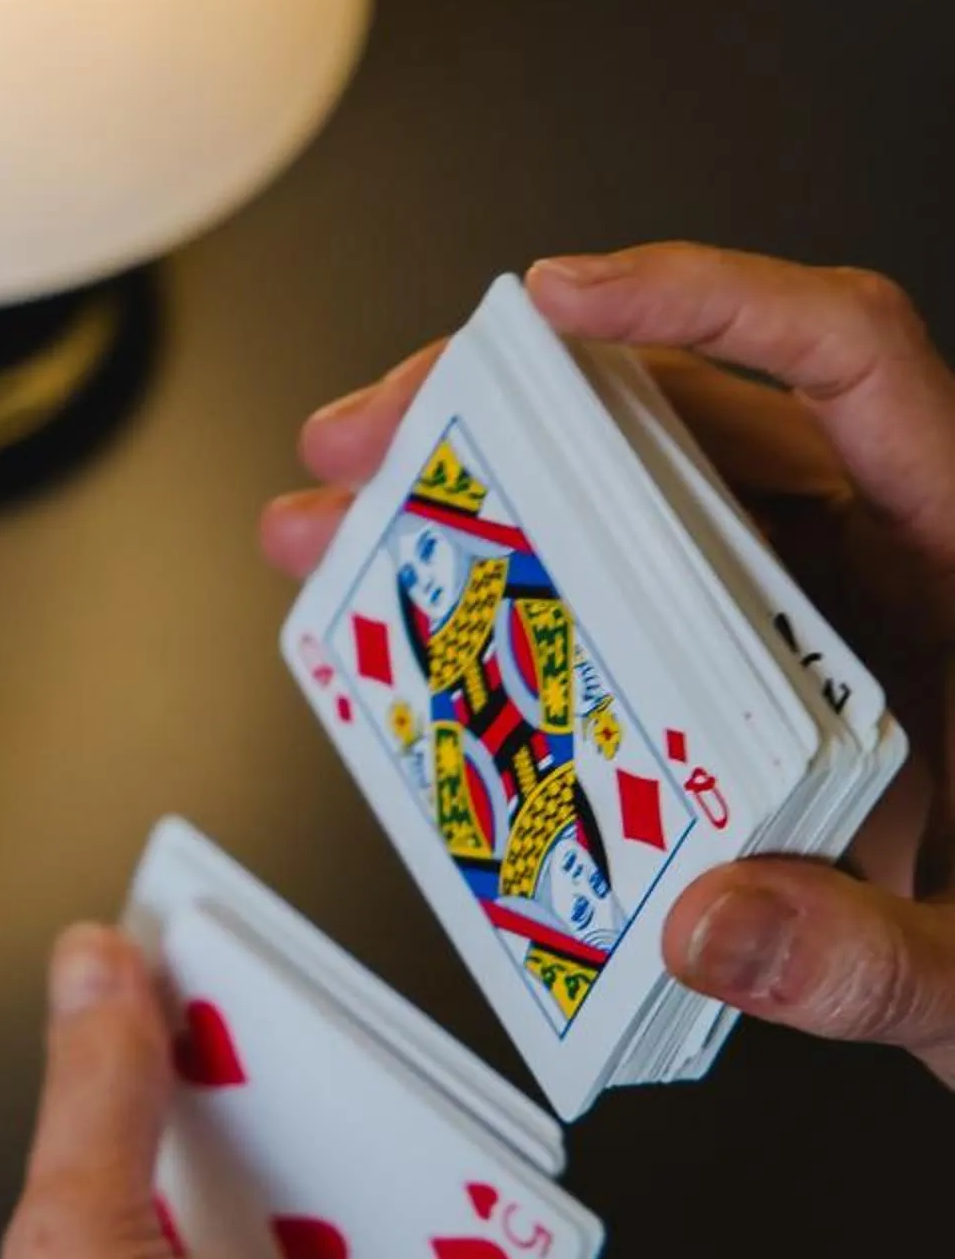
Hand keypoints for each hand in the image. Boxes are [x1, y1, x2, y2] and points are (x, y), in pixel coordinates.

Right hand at [263, 243, 954, 1091]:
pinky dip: (539, 601)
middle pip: (692, 414)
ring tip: (360, 529)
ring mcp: (833, 609)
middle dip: (505, 413)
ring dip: (494, 502)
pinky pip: (647, 599)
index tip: (559, 301)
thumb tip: (717, 924)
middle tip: (373, 450)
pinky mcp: (782, 674)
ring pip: (647, 500)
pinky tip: (448, 639)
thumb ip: (876, 959)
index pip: (848, 358)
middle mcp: (898, 555)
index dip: (700, 299)